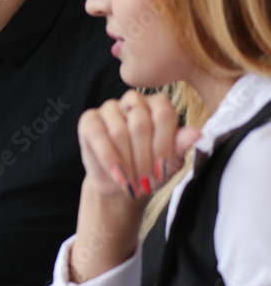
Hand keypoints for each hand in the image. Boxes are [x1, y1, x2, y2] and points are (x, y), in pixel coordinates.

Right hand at [71, 90, 200, 281]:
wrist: (124, 184)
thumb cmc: (150, 169)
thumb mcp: (170, 161)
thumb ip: (180, 145)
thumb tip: (196, 134)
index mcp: (158, 104)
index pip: (163, 113)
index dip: (163, 144)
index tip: (162, 168)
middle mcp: (133, 101)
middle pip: (141, 123)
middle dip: (144, 157)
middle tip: (146, 179)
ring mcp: (109, 108)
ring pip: (119, 131)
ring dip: (126, 161)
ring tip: (132, 180)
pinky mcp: (89, 120)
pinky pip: (97, 135)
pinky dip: (108, 158)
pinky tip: (117, 174)